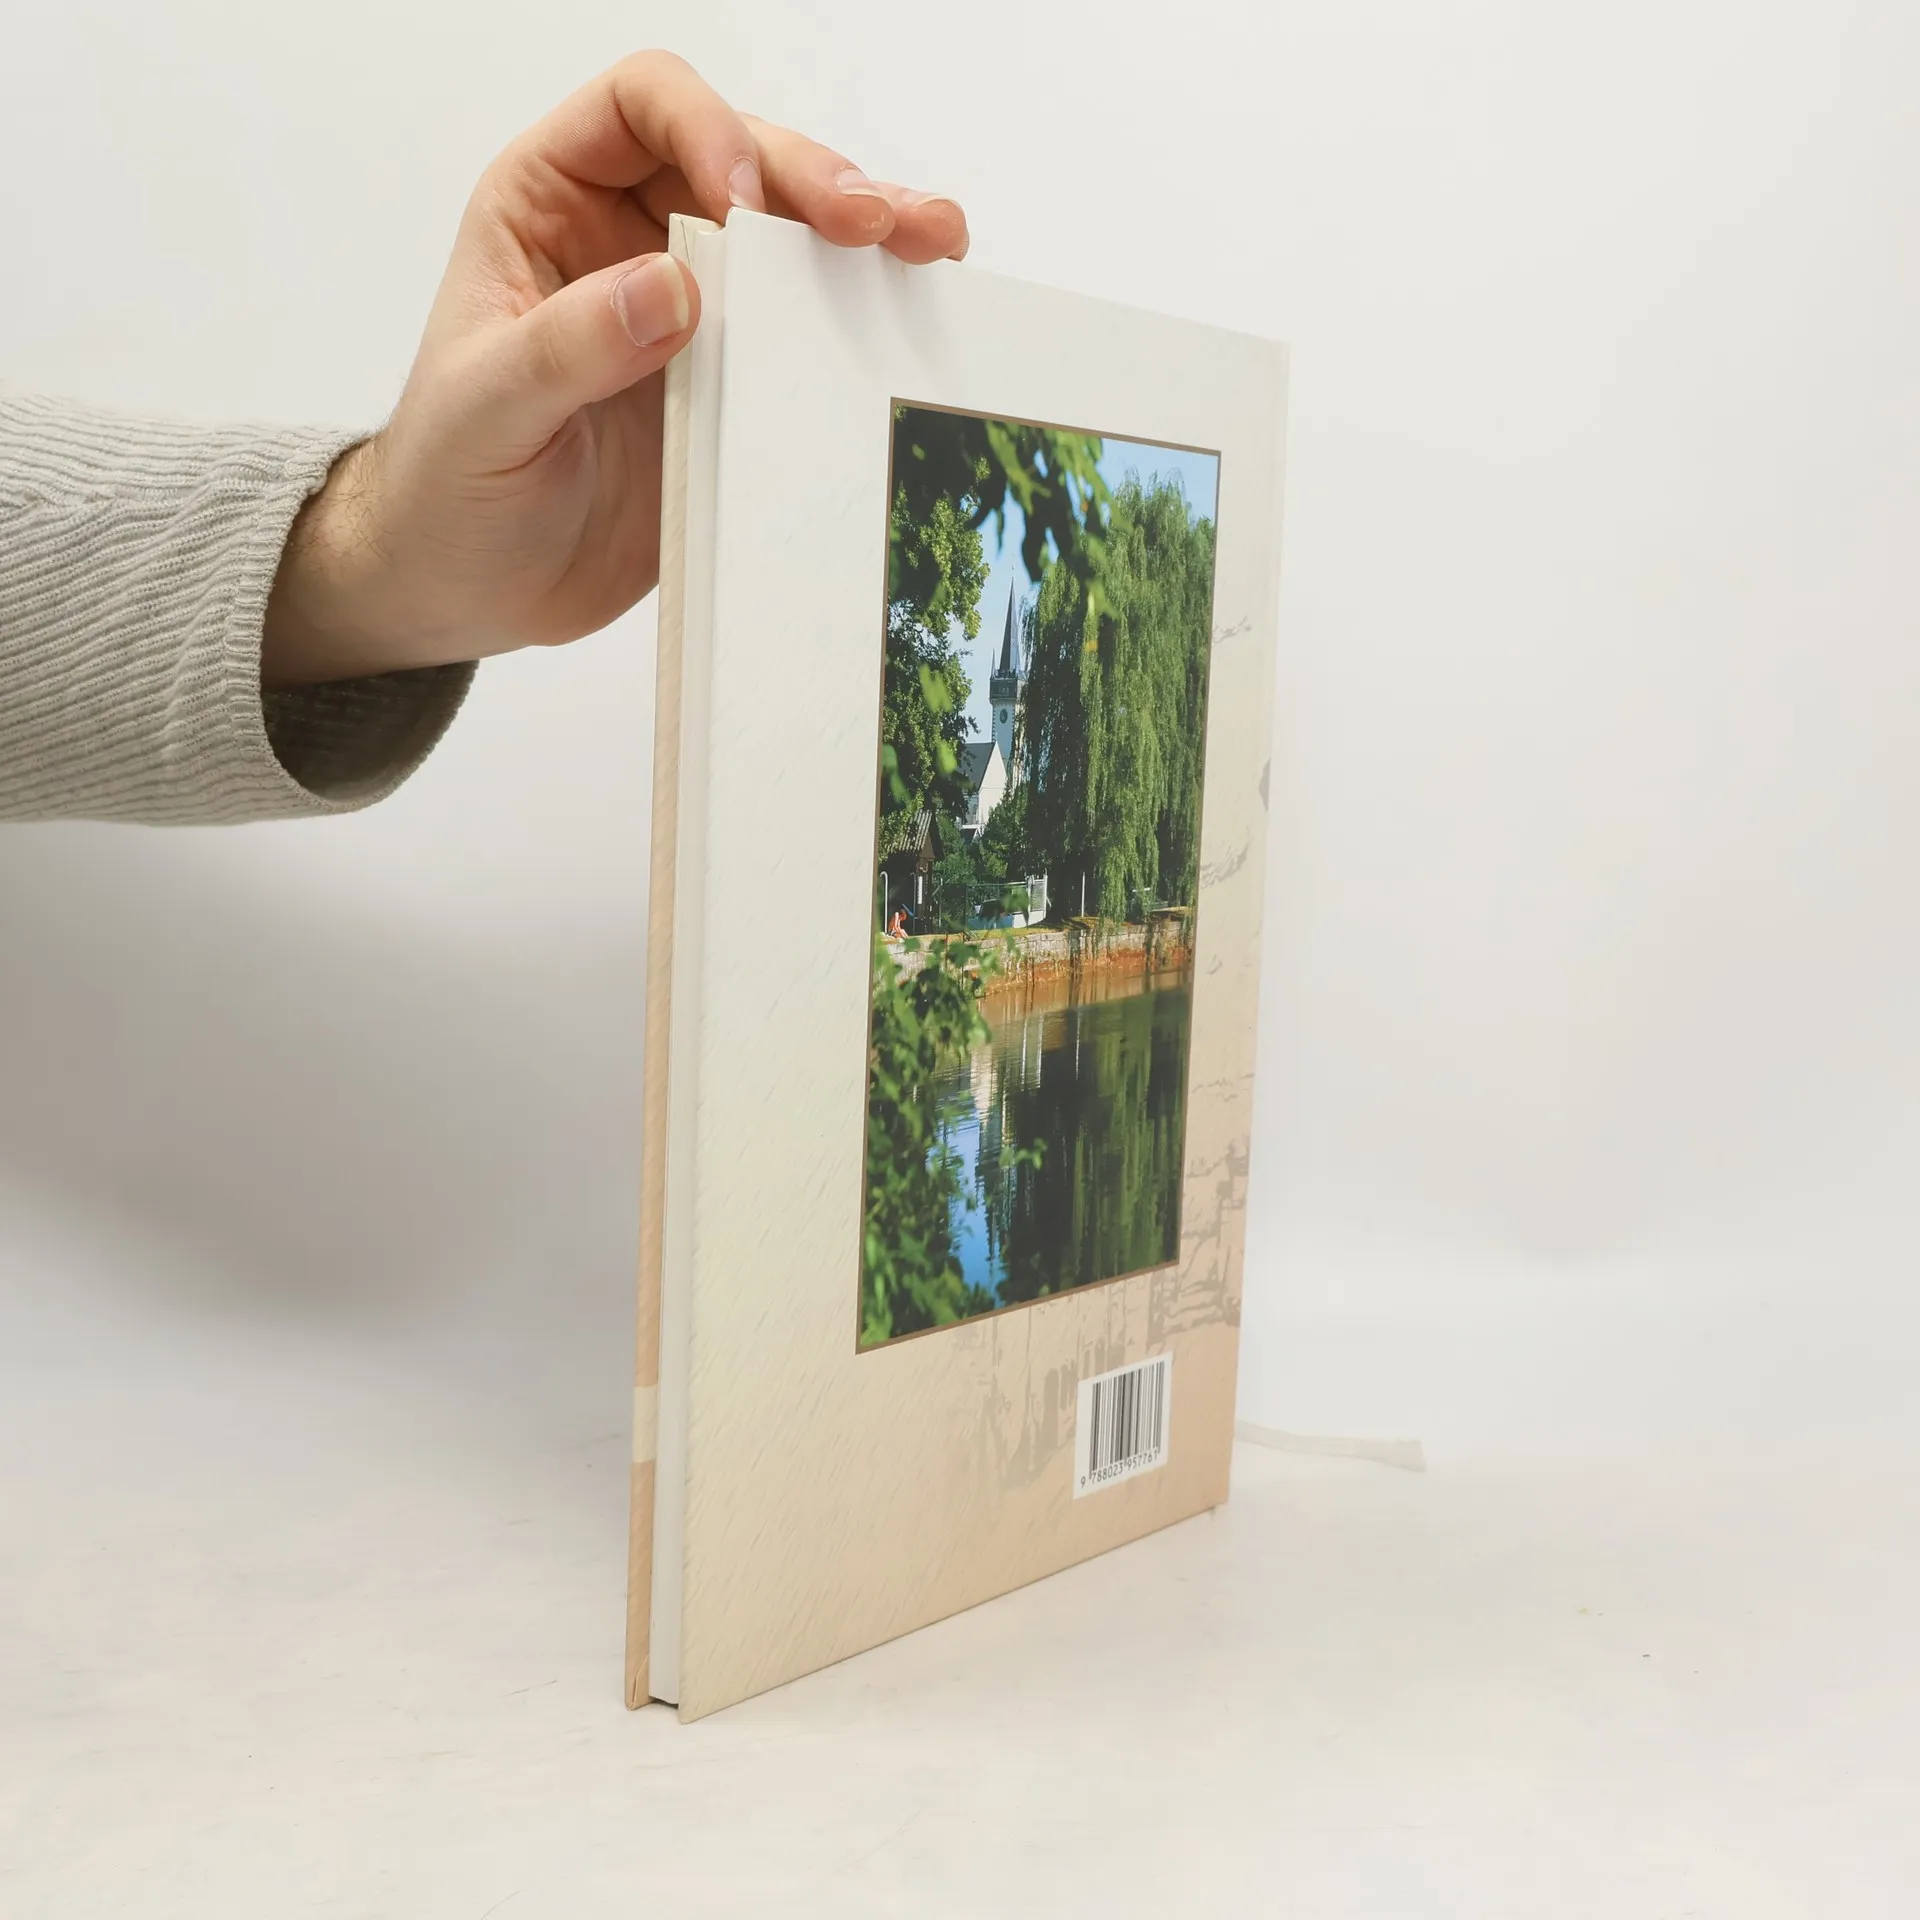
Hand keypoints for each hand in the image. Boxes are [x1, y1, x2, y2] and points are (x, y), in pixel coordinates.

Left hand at [264, 52, 967, 685]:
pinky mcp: (740, 386)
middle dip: (818, 181)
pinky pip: (813, 335)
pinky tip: (917, 316)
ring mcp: (697, 313)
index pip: (642, 106)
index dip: (704, 130)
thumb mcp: (483, 410)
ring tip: (934, 242)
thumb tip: (673, 285)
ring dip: (870, 235)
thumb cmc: (448, 486)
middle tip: (876, 225)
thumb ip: (568, 345)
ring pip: (795, 239)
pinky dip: (867, 319)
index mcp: (551, 203)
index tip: (742, 205)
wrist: (473, 586)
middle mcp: (632, 236)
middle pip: (745, 159)